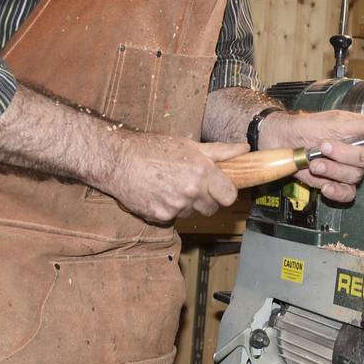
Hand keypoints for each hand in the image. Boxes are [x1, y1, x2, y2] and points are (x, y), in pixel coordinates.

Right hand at [103, 132, 244, 222]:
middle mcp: (191, 191)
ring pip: (191, 213)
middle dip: (207, 199)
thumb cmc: (154, 148)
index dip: (227, 193)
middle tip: (195, 185)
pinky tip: (160, 194)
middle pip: (212, 208)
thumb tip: (244, 149)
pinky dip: (169, 209)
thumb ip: (221, 151)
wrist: (118, 160)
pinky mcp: (159, 216)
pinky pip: (173, 218)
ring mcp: (175, 206)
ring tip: (173, 186)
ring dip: (187, 204)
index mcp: (203, 172)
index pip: (229, 196)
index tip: (221, 188)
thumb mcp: (191, 145)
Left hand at [259, 110, 363, 202]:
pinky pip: (347, 194)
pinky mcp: (336, 184)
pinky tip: (325, 186)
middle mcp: (358, 151)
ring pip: (354, 177)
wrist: (283, 141)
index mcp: (363, 133)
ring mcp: (348, 169)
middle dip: (344, 155)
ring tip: (314, 161)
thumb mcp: (335, 120)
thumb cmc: (307, 126)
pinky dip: (336, 191)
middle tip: (324, 146)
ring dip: (332, 170)